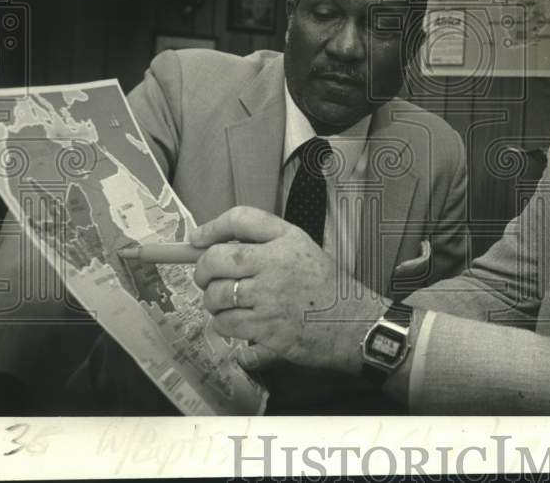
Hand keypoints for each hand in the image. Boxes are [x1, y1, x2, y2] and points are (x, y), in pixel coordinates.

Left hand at [190, 206, 385, 375]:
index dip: (211, 228)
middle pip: (216, 259)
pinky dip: (226, 327)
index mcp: (287, 239)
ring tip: (228, 306)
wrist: (352, 323)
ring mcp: (270, 298)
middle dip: (203, 271)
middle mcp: (277, 264)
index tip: (197, 240)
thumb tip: (216, 246)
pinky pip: (226, 325)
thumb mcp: (302, 249)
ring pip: (216, 297)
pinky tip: (239, 326)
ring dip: (214, 303)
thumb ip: (266, 243)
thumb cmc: (326, 286)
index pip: (240, 219)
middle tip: (207, 279)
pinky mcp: (267, 330)